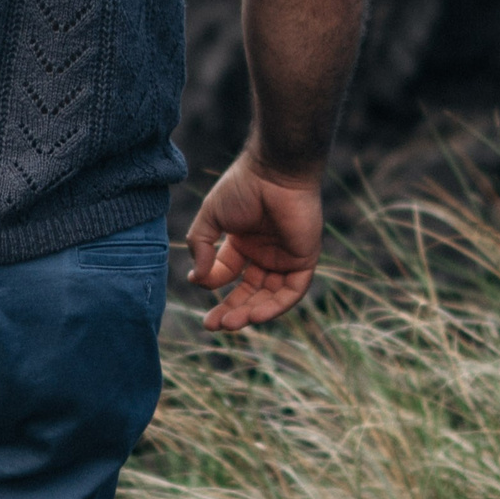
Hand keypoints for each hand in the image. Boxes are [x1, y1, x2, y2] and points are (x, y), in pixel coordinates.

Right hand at [185, 149, 323, 330]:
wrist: (274, 172)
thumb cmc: (243, 187)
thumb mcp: (211, 216)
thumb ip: (200, 245)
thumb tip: (196, 279)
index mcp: (243, 241)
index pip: (227, 272)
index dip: (212, 282)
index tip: (197, 282)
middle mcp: (265, 252)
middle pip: (248, 291)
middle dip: (230, 310)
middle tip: (211, 326)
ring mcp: (285, 257)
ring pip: (269, 296)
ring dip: (250, 313)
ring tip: (230, 323)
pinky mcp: (304, 260)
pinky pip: (292, 291)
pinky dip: (275, 306)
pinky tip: (255, 314)